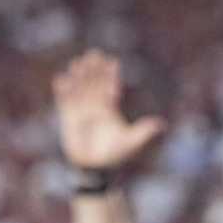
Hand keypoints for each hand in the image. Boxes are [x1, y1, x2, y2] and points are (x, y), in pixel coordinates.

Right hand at [53, 51, 165, 170]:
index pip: (110, 88)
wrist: (96, 168)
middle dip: (94, 70)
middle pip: (94, 84)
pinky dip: (63, 91)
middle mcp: (96, 108)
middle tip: (94, 54)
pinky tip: (61, 79)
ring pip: (80, 90)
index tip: (112, 61)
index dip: (111, 75)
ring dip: (79, 76)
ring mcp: (82, 113)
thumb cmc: (116, 156)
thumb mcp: (132, 143)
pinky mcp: (69, 120)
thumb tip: (161, 124)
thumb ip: (144, 133)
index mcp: (111, 110)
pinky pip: (65, 102)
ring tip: (77, 62)